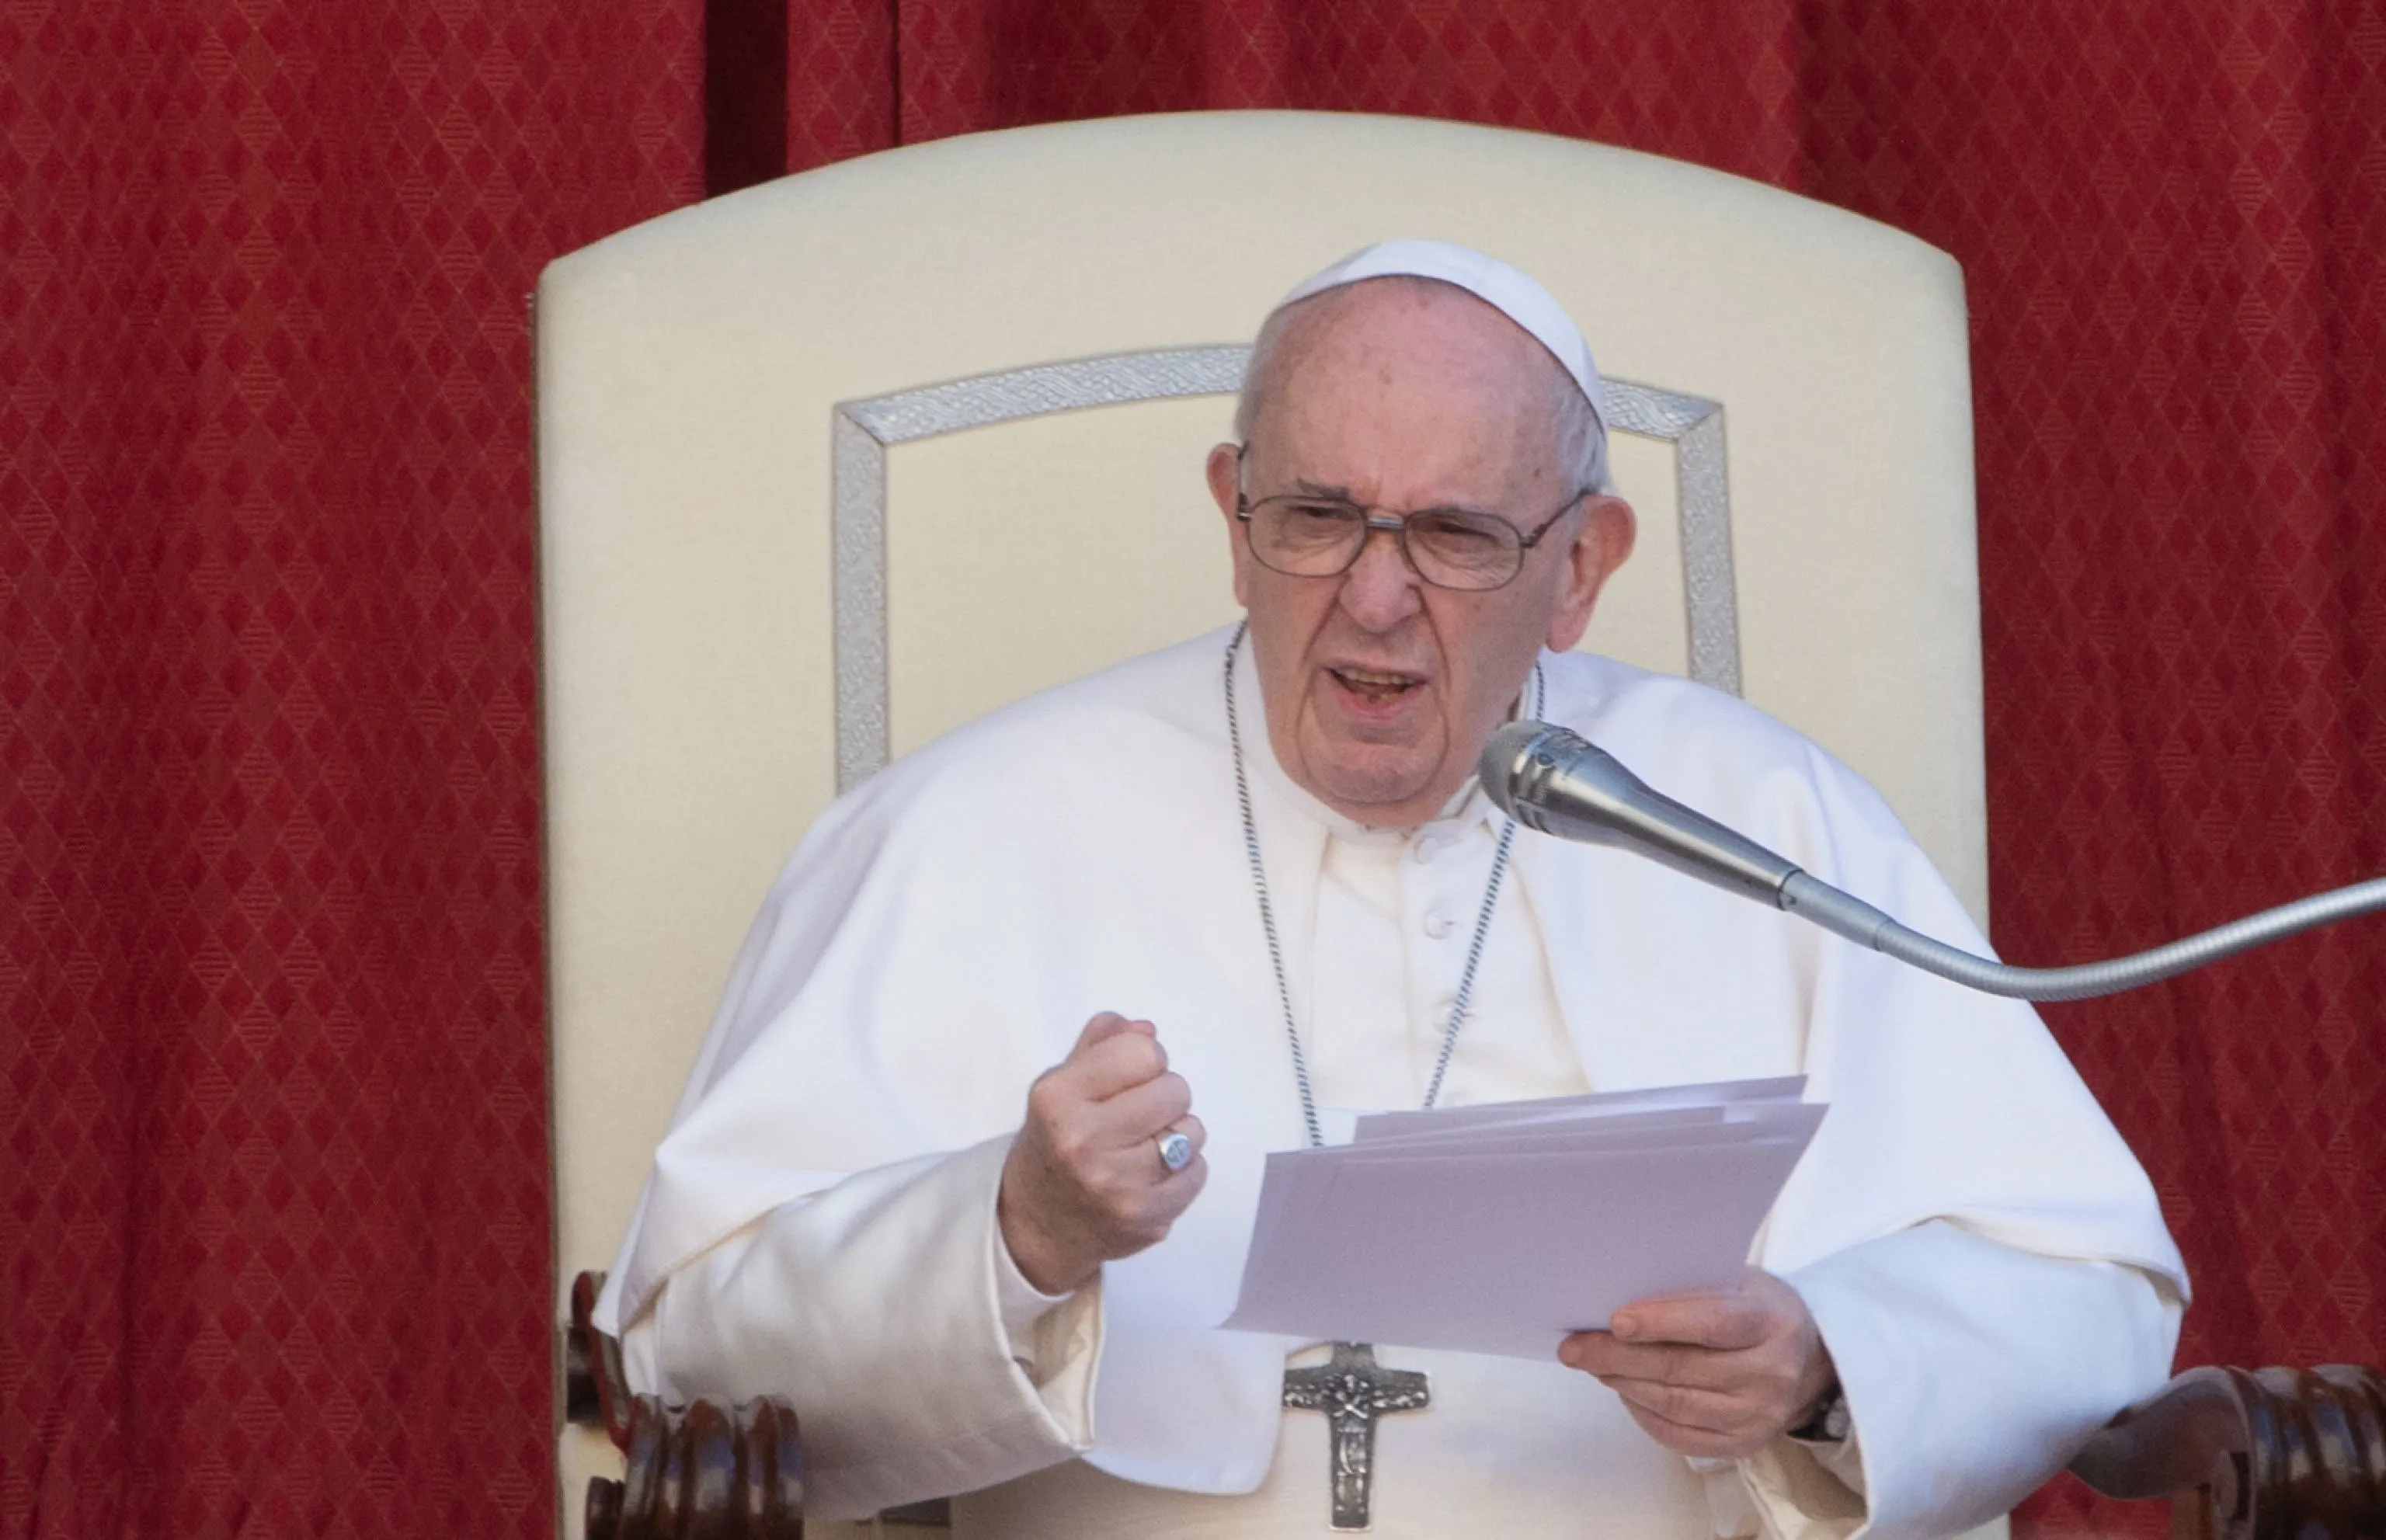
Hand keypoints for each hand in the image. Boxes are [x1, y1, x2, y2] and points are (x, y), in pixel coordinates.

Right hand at [997, 1013, 1206, 1293]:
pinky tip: (1154, 1175)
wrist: (1034, 1226)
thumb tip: (1147, 1029)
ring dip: (1178, 1134)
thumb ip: (1100, 1045)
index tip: (1133, 1077)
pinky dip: (1185, 1170)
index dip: (1146, 1060)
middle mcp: (1083, 1140)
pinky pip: (1197, 1173)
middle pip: (1175, 1090)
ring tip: (1146, 1145)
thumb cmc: (1053, 1144)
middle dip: (1166, 1097)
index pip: (1143, 1052)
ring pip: (1192, 1132)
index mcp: (1058, 1097)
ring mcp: (1115, 1184)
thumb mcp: (1059, 1087)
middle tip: (1141, 1114)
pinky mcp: (1143, 1217)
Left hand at [1557, 1268, 1835, 1458]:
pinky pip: (1680, 1435)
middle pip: (1682, 1369)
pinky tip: (1622, 1391)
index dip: (1662, 1322)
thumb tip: (1616, 1304)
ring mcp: (1760, 1416)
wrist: (1811, 1360)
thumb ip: (1691, 1291)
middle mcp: (1770, 1374)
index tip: (1615, 1321)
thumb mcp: (1739, 1285)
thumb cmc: (1758, 1310)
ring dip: (1623, 1384)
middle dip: (1619, 1358)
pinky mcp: (1744, 1445)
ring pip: (1675, 1404)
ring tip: (1591, 1365)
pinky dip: (1643, 1413)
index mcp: (1771, 1322)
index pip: (1713, 1323)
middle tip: (1574, 1347)